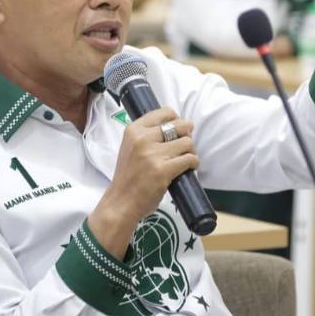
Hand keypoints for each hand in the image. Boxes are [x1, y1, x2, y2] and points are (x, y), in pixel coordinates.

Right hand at [89, 108, 196, 257]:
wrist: (120, 202)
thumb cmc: (128, 176)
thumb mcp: (130, 147)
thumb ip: (147, 135)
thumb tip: (176, 125)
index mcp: (134, 130)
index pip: (165, 113)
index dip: (177, 120)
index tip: (179, 130)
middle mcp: (143, 138)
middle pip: (180, 125)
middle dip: (187, 135)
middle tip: (185, 146)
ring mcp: (153, 154)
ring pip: (187, 143)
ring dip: (191, 151)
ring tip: (186, 160)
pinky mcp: (163, 170)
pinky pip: (190, 159)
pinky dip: (193, 164)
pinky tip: (189, 168)